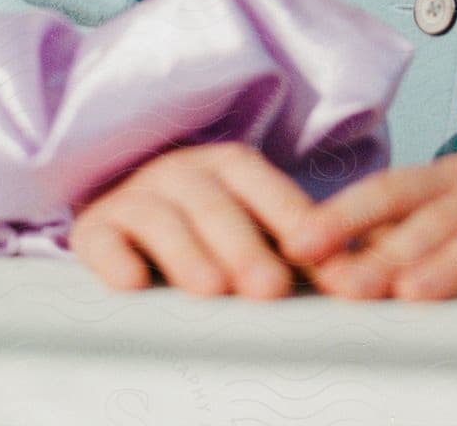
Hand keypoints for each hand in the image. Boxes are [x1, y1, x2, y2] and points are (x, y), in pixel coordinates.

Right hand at [68, 142, 345, 299]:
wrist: (124, 208)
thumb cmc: (207, 225)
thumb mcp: (251, 222)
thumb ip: (300, 246)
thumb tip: (361, 276)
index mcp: (227, 165)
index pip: (263, 183)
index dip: (292, 216)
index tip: (324, 255)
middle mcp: (182, 172)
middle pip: (215, 203)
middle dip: (245, 245)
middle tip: (271, 287)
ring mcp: (135, 196)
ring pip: (161, 218)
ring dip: (188, 254)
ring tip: (212, 290)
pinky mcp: (94, 228)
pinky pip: (100, 240)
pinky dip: (115, 260)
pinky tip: (133, 284)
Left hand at [276, 148, 456, 302]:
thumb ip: (400, 235)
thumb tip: (322, 263)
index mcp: (453, 178)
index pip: (391, 190)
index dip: (345, 214)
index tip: (300, 243)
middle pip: (436, 217)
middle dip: (389, 252)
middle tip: (348, 285)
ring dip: (452, 262)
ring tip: (414, 294)